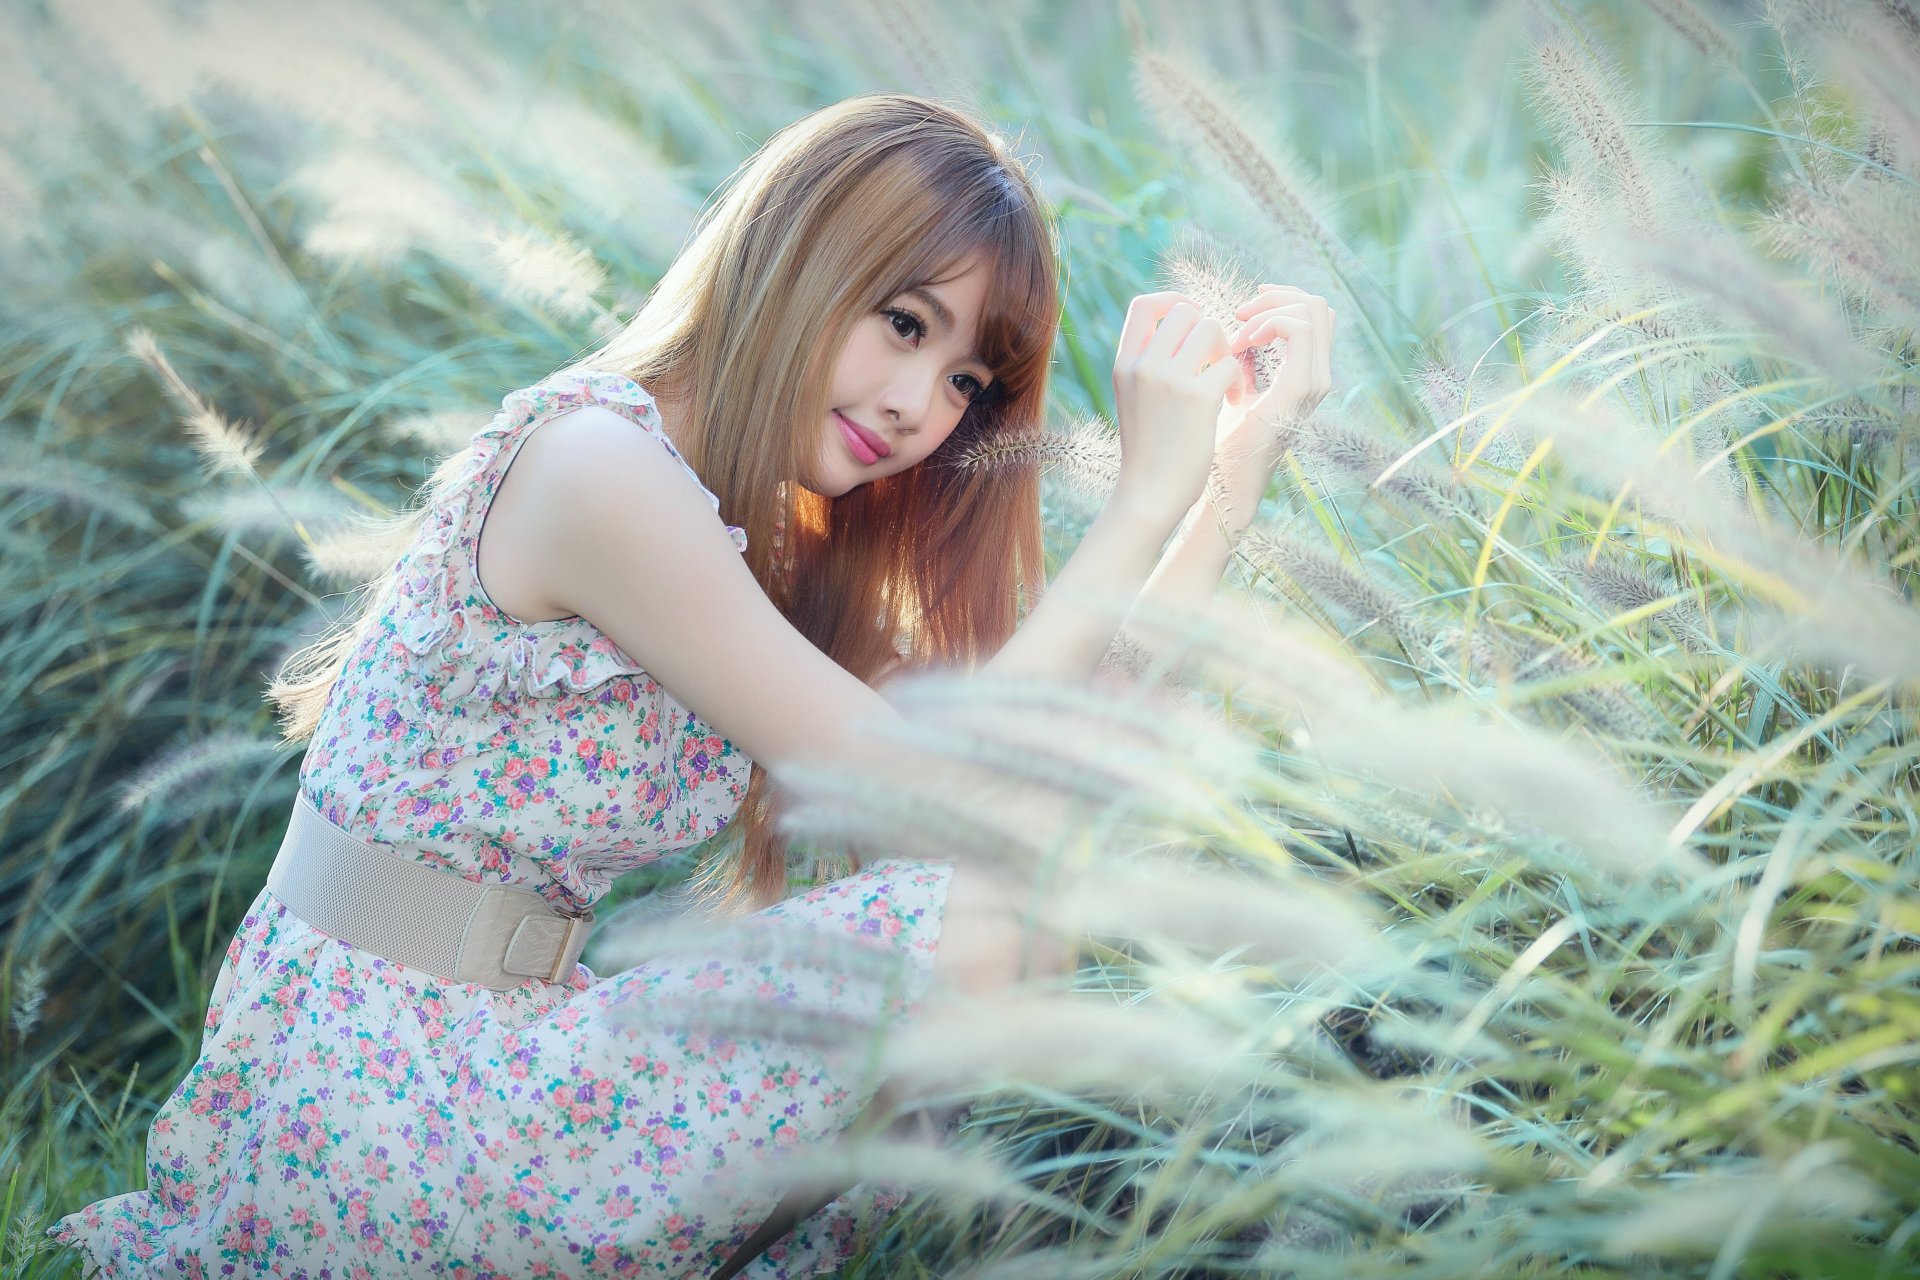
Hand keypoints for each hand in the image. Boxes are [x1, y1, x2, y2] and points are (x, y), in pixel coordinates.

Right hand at [1109, 292, 1243, 522]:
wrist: (1149, 494)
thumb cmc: (1148, 450)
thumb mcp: (1133, 398)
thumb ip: (1148, 363)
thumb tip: (1180, 325)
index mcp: (1124, 363)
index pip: (1145, 304)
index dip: (1173, 302)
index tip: (1191, 322)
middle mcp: (1143, 365)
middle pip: (1185, 312)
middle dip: (1207, 330)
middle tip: (1214, 361)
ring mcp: (1169, 380)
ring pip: (1212, 329)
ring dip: (1226, 352)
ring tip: (1223, 383)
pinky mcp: (1198, 398)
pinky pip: (1229, 364)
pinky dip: (1236, 381)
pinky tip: (1230, 403)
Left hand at [1209, 285, 1335, 505]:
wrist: (1224, 480)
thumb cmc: (1223, 439)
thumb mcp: (1236, 388)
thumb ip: (1246, 360)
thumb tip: (1234, 331)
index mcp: (1306, 373)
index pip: (1312, 315)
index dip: (1279, 300)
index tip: (1242, 310)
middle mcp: (1317, 376)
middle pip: (1317, 306)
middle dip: (1276, 297)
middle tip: (1239, 312)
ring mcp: (1313, 382)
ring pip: (1312, 310)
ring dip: (1269, 309)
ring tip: (1237, 330)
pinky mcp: (1299, 387)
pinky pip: (1299, 330)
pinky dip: (1269, 324)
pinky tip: (1242, 342)